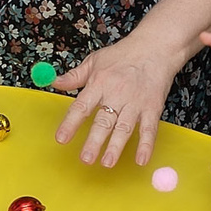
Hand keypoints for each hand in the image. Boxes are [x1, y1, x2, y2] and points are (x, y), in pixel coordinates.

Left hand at [52, 34, 178, 167]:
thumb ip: (75, 76)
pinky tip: (141, 160)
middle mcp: (117, 94)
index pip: (82, 106)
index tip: (61, 138)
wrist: (156, 48)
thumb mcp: (95, 61)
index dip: (70, 123)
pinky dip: (146, 145)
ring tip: (107, 163)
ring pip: (125, 127)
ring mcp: (136, 102)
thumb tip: (54, 82)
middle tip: (85, 158)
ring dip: (116, 146)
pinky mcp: (153, 108)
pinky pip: (150, 129)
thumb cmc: (123, 55)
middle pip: (104, 120)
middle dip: (94, 141)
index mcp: (99, 83)